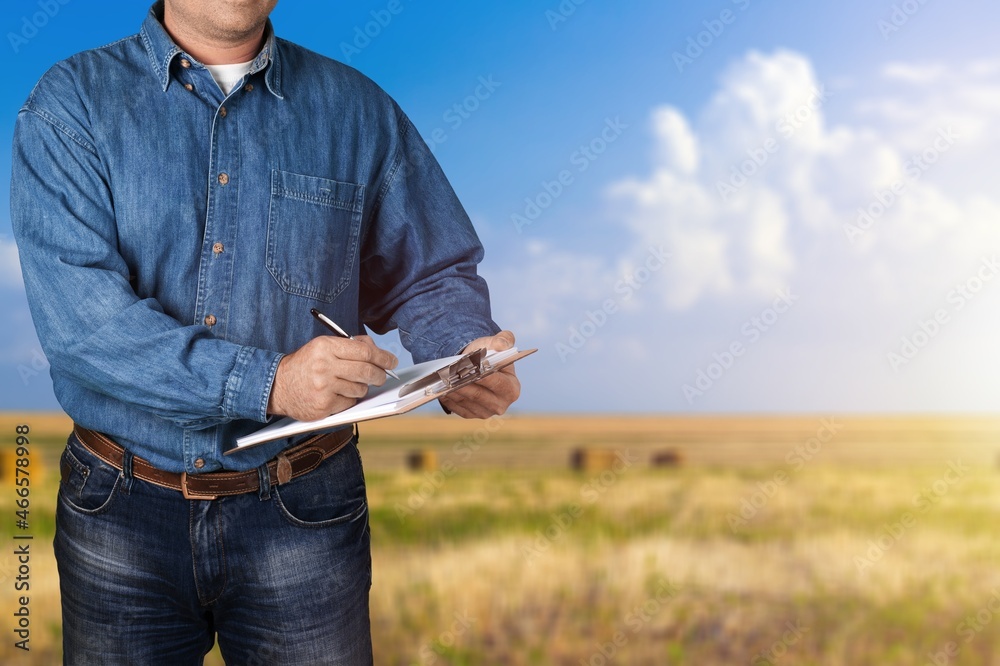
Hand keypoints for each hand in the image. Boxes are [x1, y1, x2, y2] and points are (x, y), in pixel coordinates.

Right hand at [267, 335, 397, 420]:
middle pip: (366, 371)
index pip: (364, 351)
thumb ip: (348, 345)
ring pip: (360, 389)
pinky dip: (349, 399)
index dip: (383, 357)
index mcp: (325, 347)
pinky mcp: (323, 406)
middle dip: (380, 375)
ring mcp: (323, 388)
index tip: (391, 361)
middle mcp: (324, 366)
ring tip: (350, 384)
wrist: (277, 386)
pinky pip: (350, 403)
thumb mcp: (322, 346)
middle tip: (382, 376)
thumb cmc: (304, 365)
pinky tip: (338, 394)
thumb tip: (375, 348)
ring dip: (362, 388)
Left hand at [439, 330, 520, 418]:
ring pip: (466, 401)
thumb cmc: (489, 355)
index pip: (497, 383)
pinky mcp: (471, 414)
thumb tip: (502, 344)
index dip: (484, 375)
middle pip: (479, 394)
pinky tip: (440, 389)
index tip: (470, 368)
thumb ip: (504, 340)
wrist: (477, 367)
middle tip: (450, 375)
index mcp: (512, 389)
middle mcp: (500, 404)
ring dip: (453, 392)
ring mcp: (485, 412)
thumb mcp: (496, 344)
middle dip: (463, 384)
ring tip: (442, 381)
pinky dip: (448, 398)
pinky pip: (457, 407)